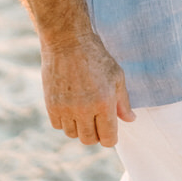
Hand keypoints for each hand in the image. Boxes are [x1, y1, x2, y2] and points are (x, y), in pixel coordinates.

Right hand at [41, 32, 134, 147]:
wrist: (67, 40)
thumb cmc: (95, 55)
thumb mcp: (116, 75)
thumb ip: (123, 101)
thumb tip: (130, 120)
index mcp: (104, 102)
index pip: (108, 139)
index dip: (110, 137)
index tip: (109, 130)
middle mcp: (84, 109)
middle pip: (89, 140)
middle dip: (95, 134)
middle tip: (96, 119)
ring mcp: (66, 108)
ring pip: (72, 134)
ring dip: (79, 127)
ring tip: (82, 110)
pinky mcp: (51, 105)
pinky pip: (58, 126)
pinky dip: (64, 120)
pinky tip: (70, 106)